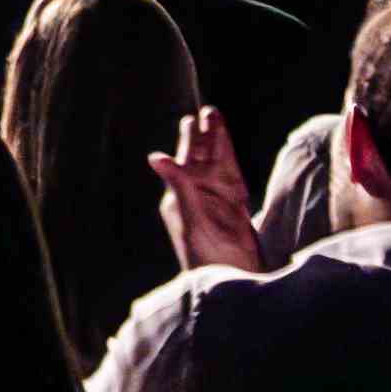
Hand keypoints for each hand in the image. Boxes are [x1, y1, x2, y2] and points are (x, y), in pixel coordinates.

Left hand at [147, 106, 262, 274]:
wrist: (230, 279)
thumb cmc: (203, 255)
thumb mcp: (189, 218)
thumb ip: (178, 185)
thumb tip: (156, 157)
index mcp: (180, 195)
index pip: (186, 160)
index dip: (191, 139)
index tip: (192, 119)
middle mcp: (197, 193)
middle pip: (201, 157)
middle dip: (205, 135)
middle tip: (208, 112)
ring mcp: (216, 198)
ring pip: (217, 162)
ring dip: (218, 142)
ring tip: (217, 117)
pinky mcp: (233, 205)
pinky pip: (231, 176)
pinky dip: (229, 159)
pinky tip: (226, 145)